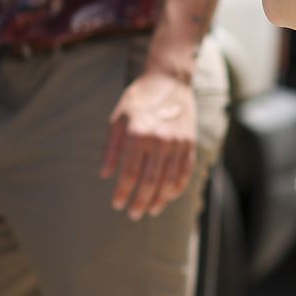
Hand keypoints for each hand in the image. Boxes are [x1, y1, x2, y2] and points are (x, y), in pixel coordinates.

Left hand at [101, 69, 196, 219]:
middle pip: (151, 182)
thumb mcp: (118, 119)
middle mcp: (160, 140)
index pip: (130, 173)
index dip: (123, 193)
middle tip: (134, 215)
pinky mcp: (190, 143)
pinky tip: (168, 197)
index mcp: (138, 134)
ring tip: (151, 210)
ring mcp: (178, 142)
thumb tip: (105, 175)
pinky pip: (185, 172)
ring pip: (170, 181)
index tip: (117, 205)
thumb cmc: (139, 100)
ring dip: (160, 200)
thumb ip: (111, 148)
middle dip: (141, 202)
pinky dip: (177, 188)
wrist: (169, 80)